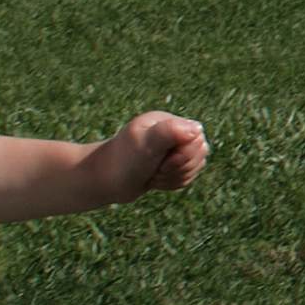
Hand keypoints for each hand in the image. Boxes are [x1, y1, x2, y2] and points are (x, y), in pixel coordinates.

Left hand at [95, 114, 210, 205]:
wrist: (104, 180)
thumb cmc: (122, 161)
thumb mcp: (144, 144)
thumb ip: (169, 132)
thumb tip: (197, 128)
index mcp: (168, 121)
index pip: (197, 137)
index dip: (184, 154)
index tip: (161, 159)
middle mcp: (173, 132)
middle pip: (200, 153)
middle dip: (178, 168)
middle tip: (155, 168)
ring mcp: (173, 148)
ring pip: (195, 167)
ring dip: (174, 177)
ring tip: (152, 174)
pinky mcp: (171, 164)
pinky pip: (187, 176)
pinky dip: (172, 183)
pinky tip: (154, 180)